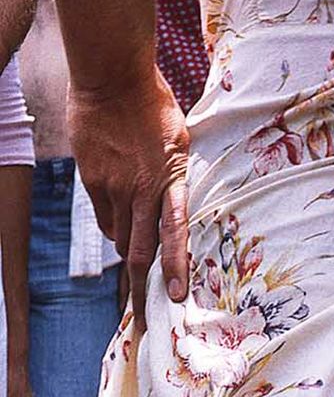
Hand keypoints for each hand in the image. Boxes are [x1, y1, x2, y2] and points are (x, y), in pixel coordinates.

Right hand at [68, 68, 189, 330]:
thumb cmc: (154, 102)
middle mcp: (140, 189)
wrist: (111, 78)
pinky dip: (114, 227)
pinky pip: (104, 216)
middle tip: (144, 318)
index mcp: (170, 177)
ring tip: (136, 280)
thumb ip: (175, 172)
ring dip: (129, 257)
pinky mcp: (92, 181)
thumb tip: (173, 197)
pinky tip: (121, 229)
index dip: (175, 266)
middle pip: (138, 250)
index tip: (176, 297)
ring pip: (120, 237)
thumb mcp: (179, 137)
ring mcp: (112, 188)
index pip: (174, 232)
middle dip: (141, 288)